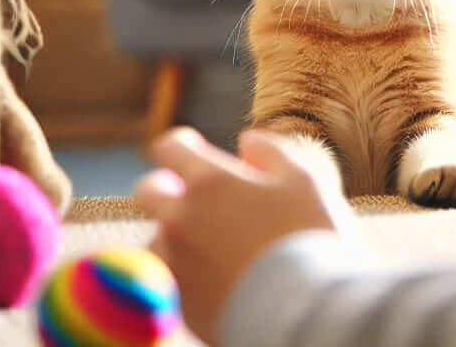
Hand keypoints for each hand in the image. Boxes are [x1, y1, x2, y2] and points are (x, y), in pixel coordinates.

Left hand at [135, 126, 352, 345]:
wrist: (302, 315)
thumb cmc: (307, 237)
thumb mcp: (302, 179)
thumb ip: (270, 151)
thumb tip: (246, 141)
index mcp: (209, 182)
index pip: (170, 147)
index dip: (183, 145)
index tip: (196, 150)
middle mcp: (180, 219)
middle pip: (148, 190)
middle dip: (167, 187)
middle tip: (199, 197)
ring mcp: (173, 264)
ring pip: (154, 237)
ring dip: (174, 233)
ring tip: (214, 244)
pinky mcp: (176, 304)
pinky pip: (166, 277)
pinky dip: (183, 270)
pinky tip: (217, 275)